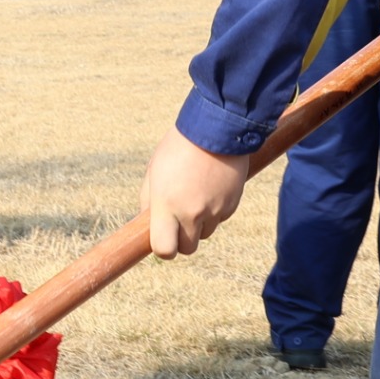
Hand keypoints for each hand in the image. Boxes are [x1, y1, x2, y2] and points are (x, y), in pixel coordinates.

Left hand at [140, 129, 250, 256]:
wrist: (216, 129)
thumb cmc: (178, 147)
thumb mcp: (154, 171)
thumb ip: (149, 200)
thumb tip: (148, 223)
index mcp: (166, 204)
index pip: (164, 249)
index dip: (163, 249)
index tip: (162, 239)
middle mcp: (191, 213)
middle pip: (187, 248)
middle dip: (182, 240)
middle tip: (178, 221)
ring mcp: (214, 210)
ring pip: (205, 234)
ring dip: (199, 224)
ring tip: (195, 196)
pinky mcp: (231, 205)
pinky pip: (220, 219)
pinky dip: (215, 211)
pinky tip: (211, 188)